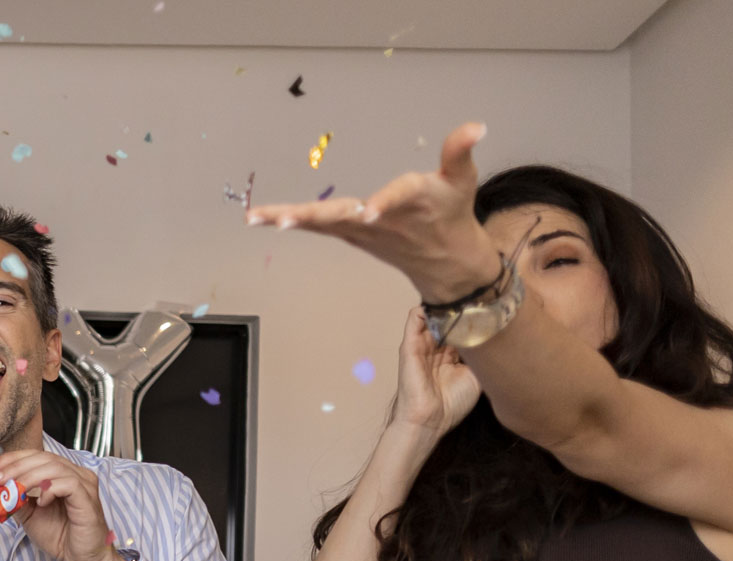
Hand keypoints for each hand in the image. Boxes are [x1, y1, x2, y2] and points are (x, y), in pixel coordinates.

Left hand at [0, 449, 128, 560]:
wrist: (80, 559)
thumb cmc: (60, 536)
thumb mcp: (28, 515)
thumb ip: (10, 500)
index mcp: (62, 474)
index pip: (36, 456)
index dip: (13, 458)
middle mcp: (76, 474)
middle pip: (44, 458)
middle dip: (17, 466)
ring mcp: (84, 484)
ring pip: (54, 467)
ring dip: (28, 477)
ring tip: (14, 491)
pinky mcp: (88, 498)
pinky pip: (68, 483)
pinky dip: (49, 489)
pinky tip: (41, 502)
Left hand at [247, 121, 502, 304]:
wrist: (445, 262)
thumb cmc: (452, 213)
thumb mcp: (463, 179)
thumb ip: (460, 150)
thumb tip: (477, 126)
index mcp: (412, 201)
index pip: (398, 197)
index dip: (384, 203)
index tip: (368, 212)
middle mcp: (380, 219)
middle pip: (343, 217)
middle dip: (312, 218)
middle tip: (282, 220)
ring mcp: (360, 230)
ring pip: (322, 223)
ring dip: (288, 219)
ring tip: (255, 217)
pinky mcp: (348, 233)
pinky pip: (315, 226)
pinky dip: (289, 220)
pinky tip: (260, 218)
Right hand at [387, 305, 481, 438]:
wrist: (430, 420)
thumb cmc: (453, 403)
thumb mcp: (479, 377)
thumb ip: (485, 356)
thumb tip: (497, 335)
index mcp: (453, 354)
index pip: (462, 326)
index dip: (474, 315)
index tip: (490, 306)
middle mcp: (438, 346)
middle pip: (448, 317)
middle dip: (462, 305)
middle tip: (478, 297)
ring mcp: (423, 344)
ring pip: (433, 313)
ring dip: (445, 305)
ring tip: (461, 301)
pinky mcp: (410, 345)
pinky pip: (414, 317)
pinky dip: (427, 309)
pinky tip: (444, 311)